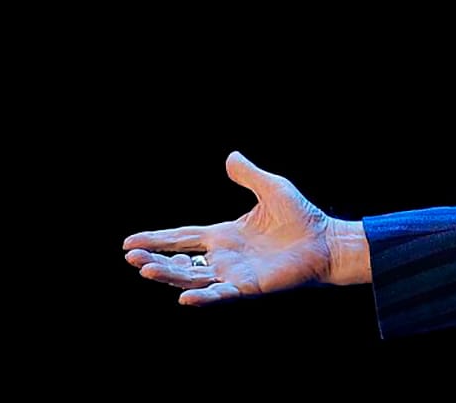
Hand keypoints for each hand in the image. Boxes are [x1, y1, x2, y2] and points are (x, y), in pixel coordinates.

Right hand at [122, 151, 369, 304]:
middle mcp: (224, 257)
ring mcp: (234, 274)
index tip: (128, 243)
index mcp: (223, 235)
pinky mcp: (248, 287)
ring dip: (168, 276)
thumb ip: (249, 175)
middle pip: (179, 261)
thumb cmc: (302, 217)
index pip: (182, 237)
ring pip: (192, 278)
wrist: (327, 241)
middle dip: (154, 260)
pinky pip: (220, 294)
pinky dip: (202, 297)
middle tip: (131, 257)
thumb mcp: (272, 188)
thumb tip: (230, 156)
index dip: (156, 239)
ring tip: (145, 270)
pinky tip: (184, 298)